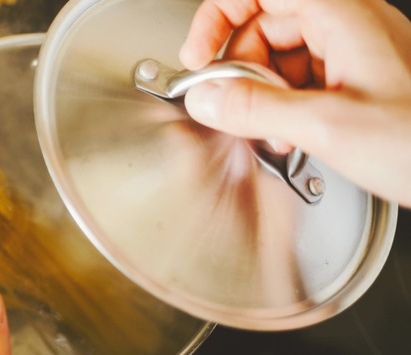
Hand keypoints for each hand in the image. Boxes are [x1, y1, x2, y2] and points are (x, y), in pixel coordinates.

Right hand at [179, 0, 410, 207]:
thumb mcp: (329, 126)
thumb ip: (257, 108)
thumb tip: (206, 97)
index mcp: (341, 14)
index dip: (217, 17)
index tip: (199, 57)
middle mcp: (347, 26)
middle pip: (264, 28)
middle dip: (241, 70)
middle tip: (233, 108)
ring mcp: (354, 53)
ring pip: (281, 59)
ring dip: (263, 96)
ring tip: (271, 132)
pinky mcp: (357, 82)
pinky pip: (302, 82)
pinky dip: (285, 109)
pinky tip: (291, 137)